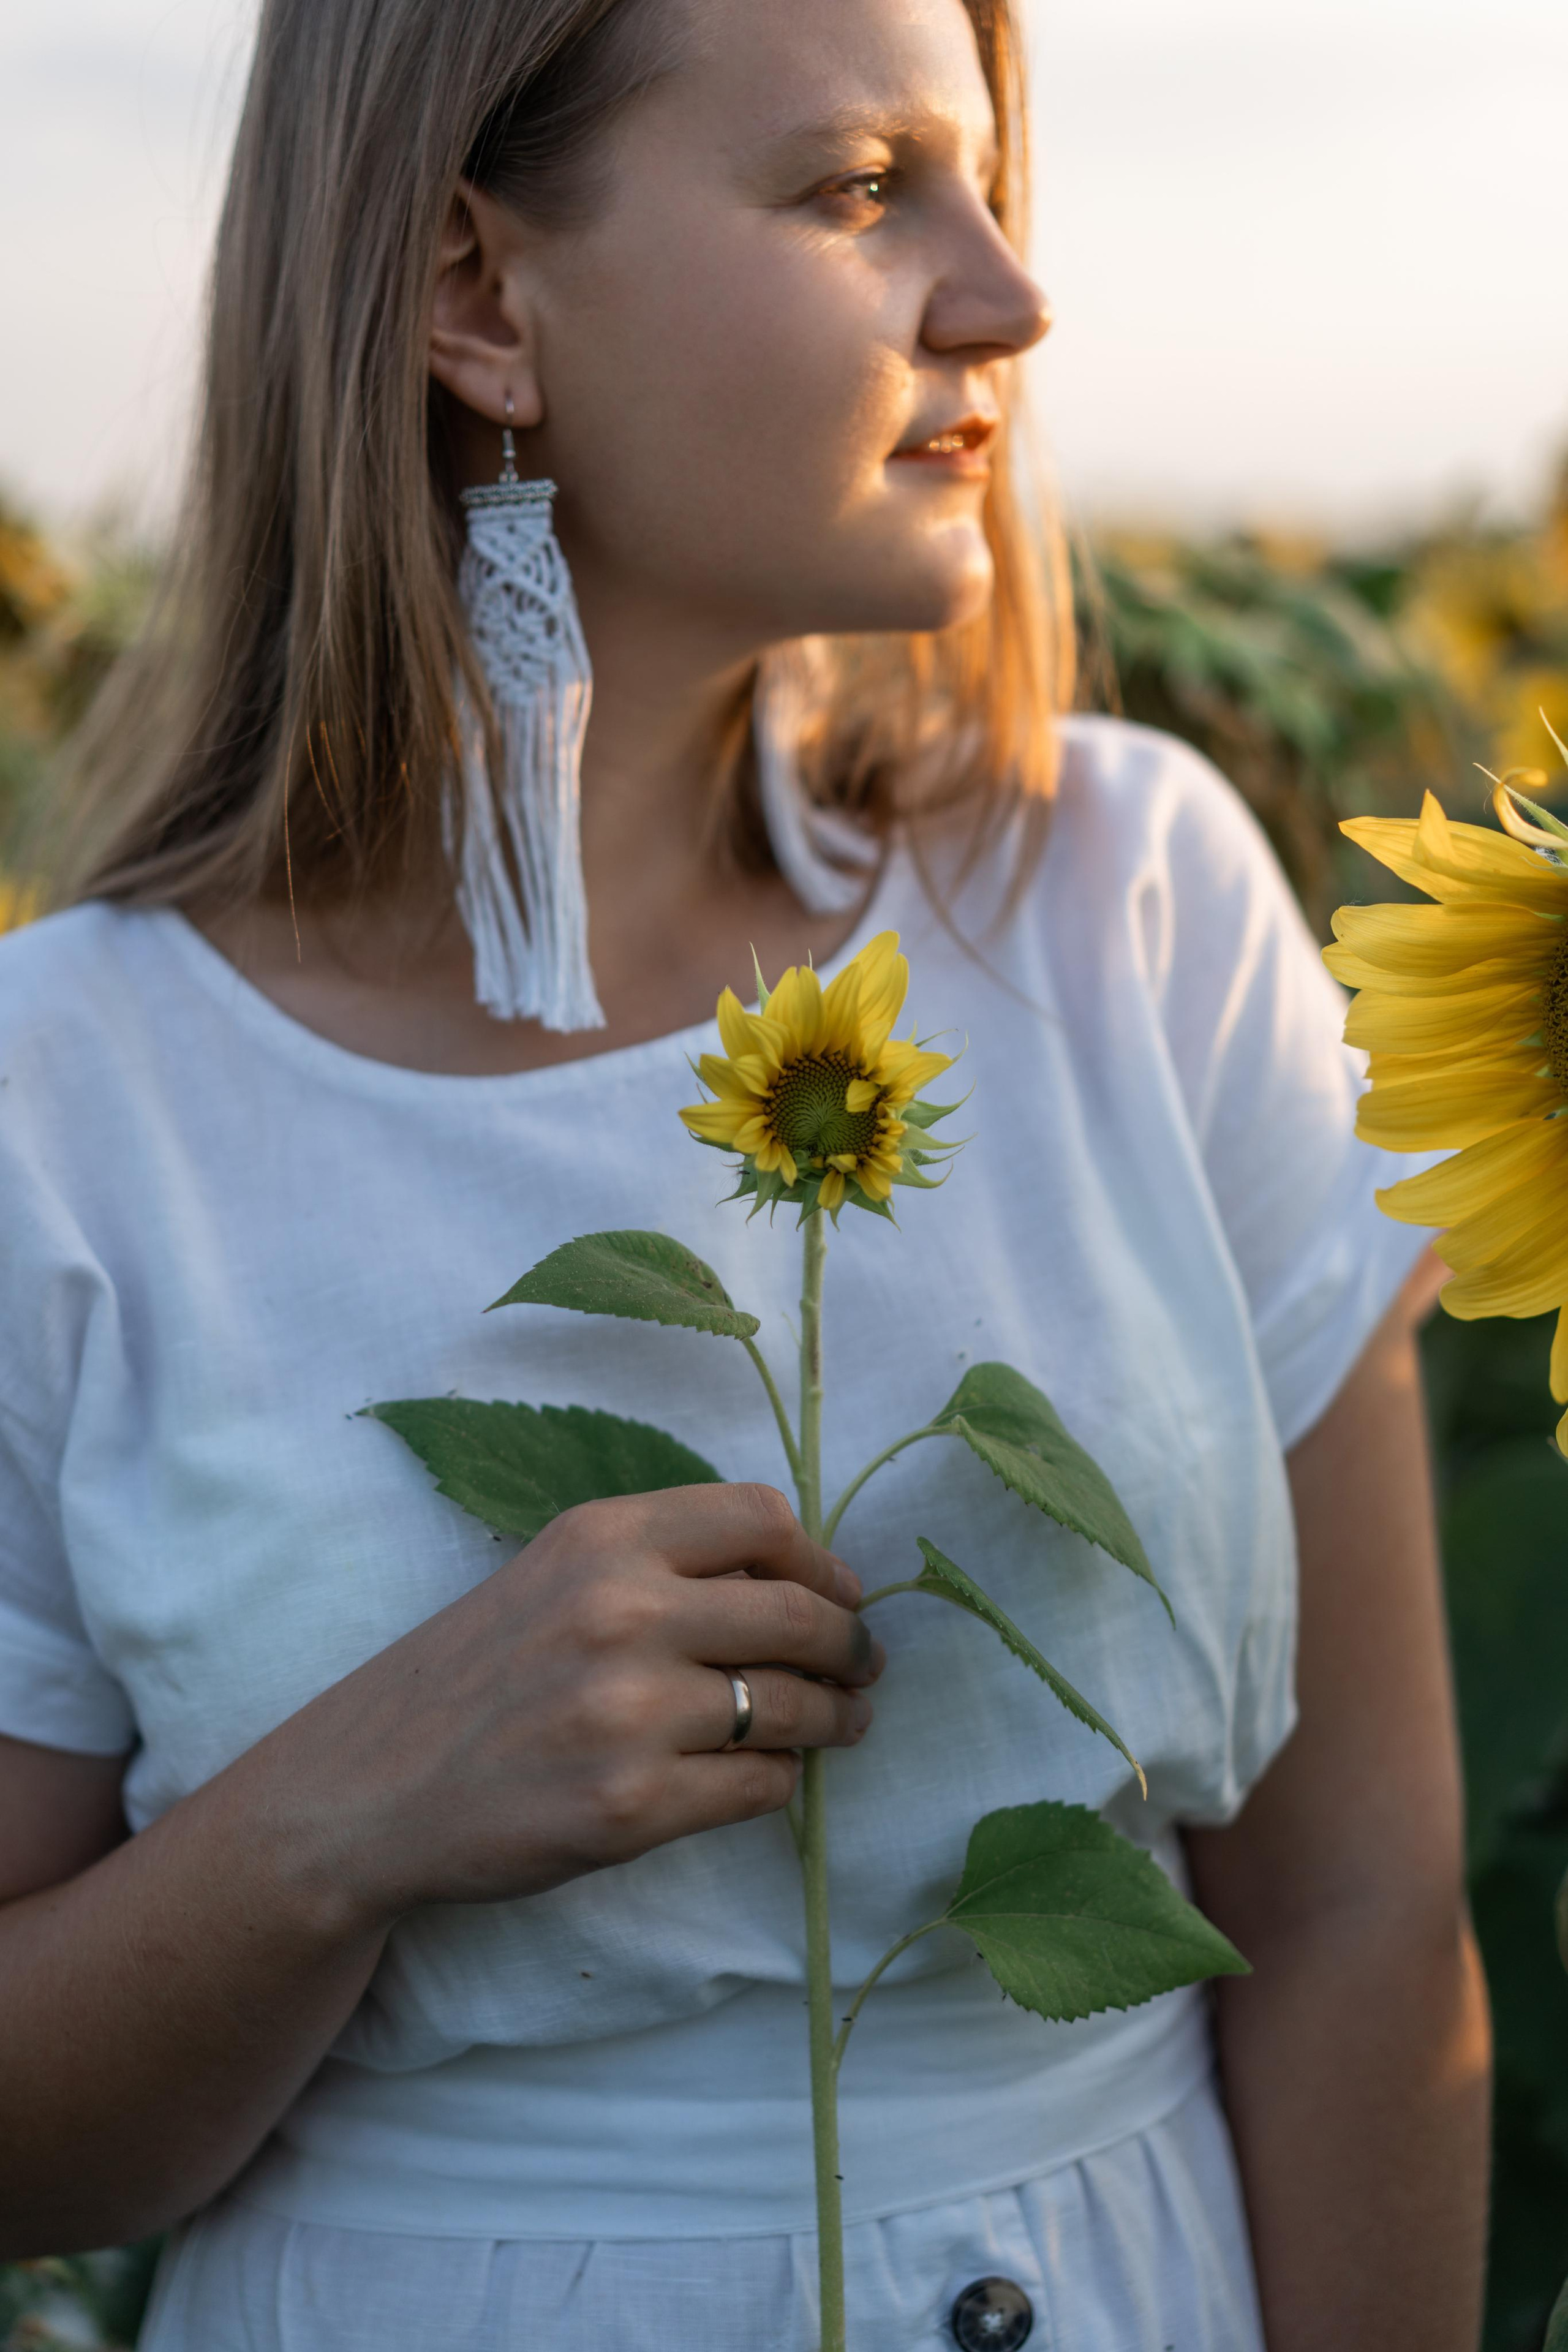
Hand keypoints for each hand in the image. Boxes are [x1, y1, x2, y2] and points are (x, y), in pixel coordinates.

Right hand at [268, 1482, 880, 1924]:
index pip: (761, 1517)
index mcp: (602, 1537)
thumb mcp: (555, 1576)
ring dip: (835, 1717)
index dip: (822, 1560)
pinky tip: (770, 1774)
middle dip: (851, 1644)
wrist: (372, 1788)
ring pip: (790, 1705)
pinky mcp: (631, 1806)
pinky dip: (779, 1779)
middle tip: (865, 1666)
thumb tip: (798, 1583)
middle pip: (795, 1614)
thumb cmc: (474, 1676)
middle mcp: (619, 1611)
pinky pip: (758, 1785)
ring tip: (843, 1722)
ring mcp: (627, 1713)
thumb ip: (660, 1562)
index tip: (843, 1593)